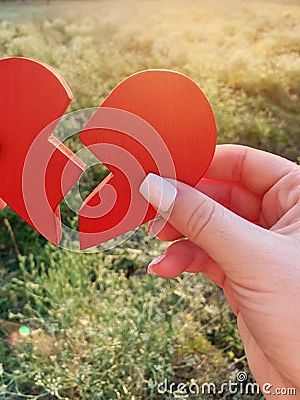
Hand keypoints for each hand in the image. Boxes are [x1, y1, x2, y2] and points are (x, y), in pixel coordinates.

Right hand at [140, 145, 299, 397]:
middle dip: (183, 203)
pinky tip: (164, 268)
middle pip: (219, 194)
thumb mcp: (251, 257)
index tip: (164, 170)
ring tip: (158, 242)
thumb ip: (201, 218)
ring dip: (179, 234)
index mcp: (298, 198)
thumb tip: (156, 186)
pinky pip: (205, 255)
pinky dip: (183, 259)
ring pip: (208, 226)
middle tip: (153, 208)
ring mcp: (258, 248)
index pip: (243, 163)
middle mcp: (279, 218)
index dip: (203, 163)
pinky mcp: (243, 275)